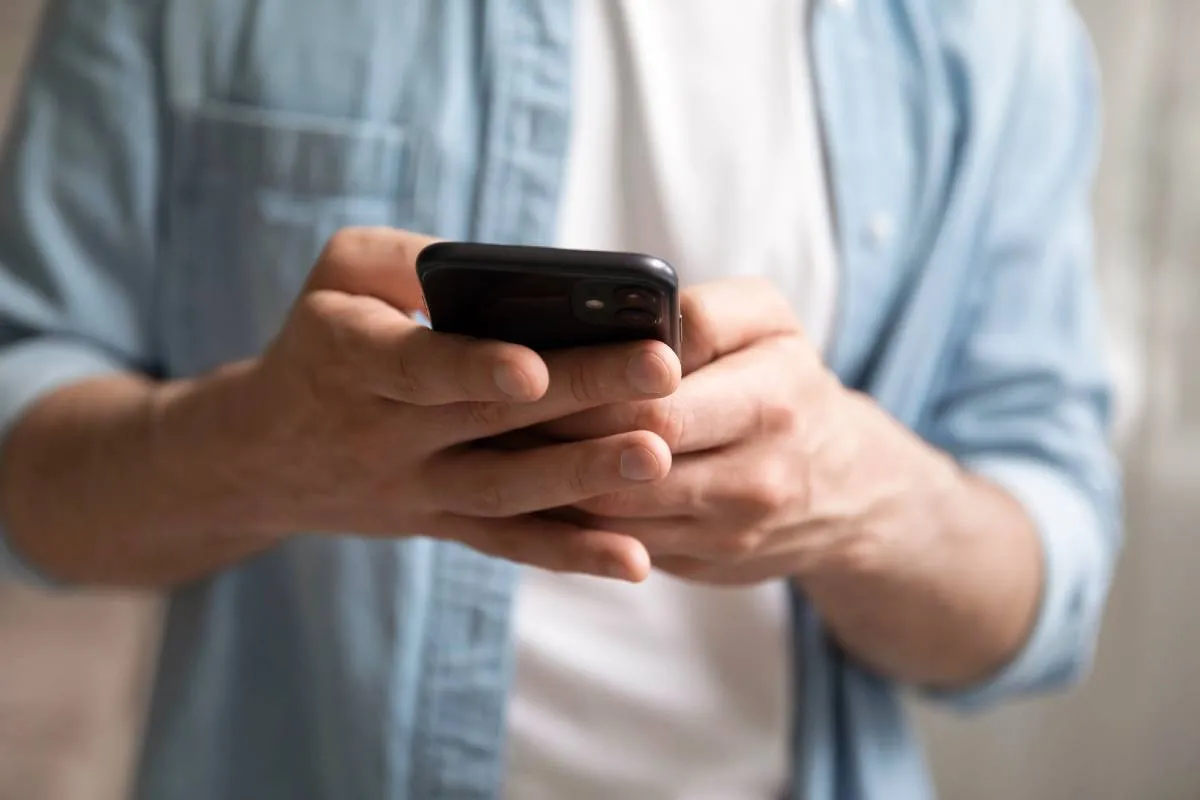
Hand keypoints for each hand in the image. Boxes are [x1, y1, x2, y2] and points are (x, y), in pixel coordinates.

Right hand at [225, 228, 681, 580]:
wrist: (262, 457)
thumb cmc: (318, 341)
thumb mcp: (335, 277)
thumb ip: (405, 258)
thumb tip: (497, 265)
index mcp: (351, 359)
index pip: (415, 367)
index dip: (472, 368)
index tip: (533, 368)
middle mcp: (384, 433)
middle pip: (487, 420)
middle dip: (578, 396)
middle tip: (659, 374)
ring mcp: (416, 489)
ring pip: (505, 492)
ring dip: (583, 478)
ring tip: (657, 457)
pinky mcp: (442, 525)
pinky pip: (507, 545)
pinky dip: (570, 555)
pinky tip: (634, 561)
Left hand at [535, 278, 952, 584]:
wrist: (847, 490)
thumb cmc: (790, 384)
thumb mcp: (770, 324)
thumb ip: (703, 313)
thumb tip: (624, 322)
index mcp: (771, 401)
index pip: (655, 407)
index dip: (584, 393)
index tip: (524, 371)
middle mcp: (755, 478)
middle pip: (625, 468)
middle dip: (554, 441)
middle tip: (488, 413)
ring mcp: (727, 533)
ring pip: (614, 517)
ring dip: (551, 485)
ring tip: (497, 447)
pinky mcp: (703, 566)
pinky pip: (621, 546)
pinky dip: (572, 519)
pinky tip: (533, 487)